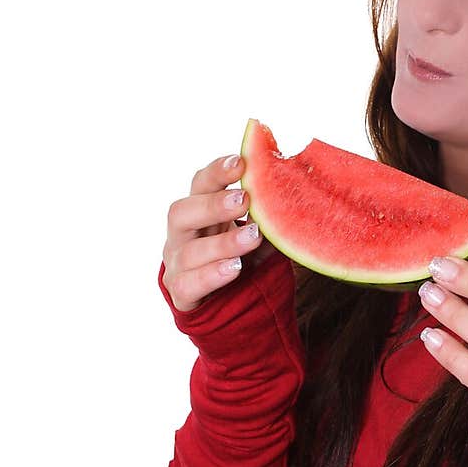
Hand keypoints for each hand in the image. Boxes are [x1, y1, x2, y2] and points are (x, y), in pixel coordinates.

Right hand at [162, 153, 266, 312]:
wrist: (224, 303)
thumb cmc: (238, 257)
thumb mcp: (253, 234)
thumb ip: (266, 217)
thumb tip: (291, 193)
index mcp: (197, 212)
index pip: (199, 185)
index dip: (217, 172)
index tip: (240, 162)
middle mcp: (181, 235)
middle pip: (181, 213)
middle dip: (212, 205)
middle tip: (243, 200)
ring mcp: (177, 264)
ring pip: (189, 252)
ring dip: (223, 243)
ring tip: (252, 237)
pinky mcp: (181, 293)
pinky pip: (188, 284)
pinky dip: (212, 275)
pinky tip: (235, 268)